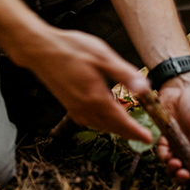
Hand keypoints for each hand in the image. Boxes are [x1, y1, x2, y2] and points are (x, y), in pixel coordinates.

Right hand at [8, 26, 153, 143]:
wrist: (41, 51)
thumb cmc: (72, 49)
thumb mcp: (104, 57)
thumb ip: (124, 74)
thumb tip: (144, 88)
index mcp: (96, 97)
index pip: (120, 121)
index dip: (135, 132)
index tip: (148, 139)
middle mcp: (84, 107)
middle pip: (111, 127)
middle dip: (128, 134)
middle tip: (143, 137)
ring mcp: (74, 107)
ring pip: (99, 125)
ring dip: (115, 129)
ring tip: (130, 130)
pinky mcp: (69, 104)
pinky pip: (89, 120)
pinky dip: (102, 123)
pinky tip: (107, 117)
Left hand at [154, 72, 189, 183]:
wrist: (179, 87)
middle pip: (186, 168)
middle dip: (181, 173)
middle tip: (180, 171)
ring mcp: (177, 143)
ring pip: (172, 163)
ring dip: (171, 165)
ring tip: (172, 160)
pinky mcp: (164, 138)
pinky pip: (162, 151)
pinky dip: (163, 153)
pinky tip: (165, 148)